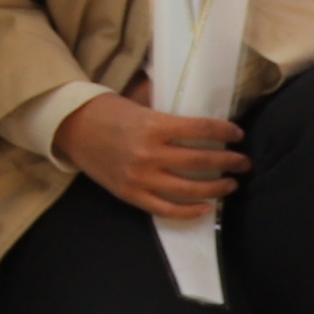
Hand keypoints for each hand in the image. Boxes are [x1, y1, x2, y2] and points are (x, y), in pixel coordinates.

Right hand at [54, 76, 247, 222]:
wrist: (70, 128)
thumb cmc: (106, 110)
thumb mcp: (138, 102)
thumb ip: (166, 110)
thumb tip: (196, 112)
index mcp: (152, 125)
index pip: (201, 130)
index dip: (224, 132)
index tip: (238, 134)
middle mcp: (150, 154)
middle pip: (201, 161)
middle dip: (229, 162)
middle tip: (243, 162)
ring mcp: (141, 177)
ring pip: (190, 189)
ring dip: (217, 187)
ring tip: (231, 183)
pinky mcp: (131, 194)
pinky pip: (167, 209)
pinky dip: (190, 211)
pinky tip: (207, 207)